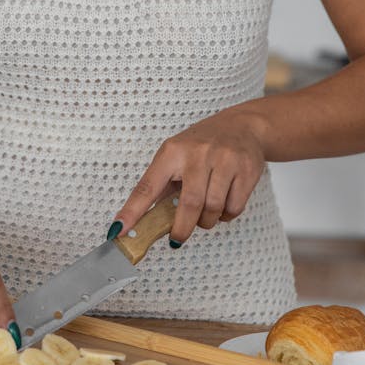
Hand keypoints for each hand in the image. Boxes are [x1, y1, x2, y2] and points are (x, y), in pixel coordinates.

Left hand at [110, 111, 266, 245]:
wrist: (243, 126)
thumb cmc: (203, 145)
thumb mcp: (177, 155)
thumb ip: (162, 186)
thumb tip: (143, 221)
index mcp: (172, 151)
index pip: (147, 186)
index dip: (132, 210)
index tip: (119, 230)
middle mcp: (198, 153)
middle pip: (189, 204)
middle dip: (182, 229)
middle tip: (177, 238)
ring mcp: (224, 160)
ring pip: (213, 209)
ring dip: (206, 221)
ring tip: (205, 214)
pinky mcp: (246, 170)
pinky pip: (234, 208)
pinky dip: (226, 215)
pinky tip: (224, 203)